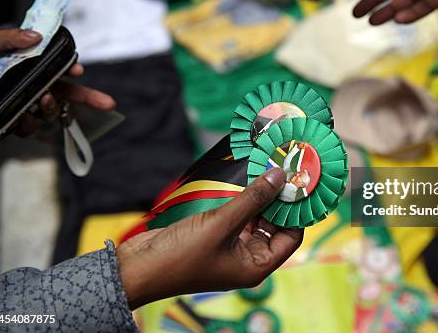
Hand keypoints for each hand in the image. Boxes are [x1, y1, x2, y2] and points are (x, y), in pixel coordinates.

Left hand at [0, 28, 115, 136]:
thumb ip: (7, 38)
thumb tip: (38, 37)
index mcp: (19, 64)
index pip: (53, 66)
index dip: (70, 70)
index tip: (79, 72)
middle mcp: (22, 85)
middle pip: (61, 92)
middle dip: (87, 98)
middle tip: (109, 104)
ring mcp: (17, 105)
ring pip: (48, 112)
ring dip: (50, 109)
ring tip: (40, 103)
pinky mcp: (7, 123)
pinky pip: (29, 128)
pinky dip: (30, 124)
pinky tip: (22, 118)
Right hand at [117, 168, 302, 308]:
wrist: (139, 267)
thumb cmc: (181, 256)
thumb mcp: (221, 224)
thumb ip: (252, 200)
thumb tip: (279, 178)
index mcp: (255, 267)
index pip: (291, 238)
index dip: (296, 212)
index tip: (299, 184)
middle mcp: (247, 259)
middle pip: (275, 227)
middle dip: (279, 201)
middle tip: (284, 170)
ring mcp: (231, 248)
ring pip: (256, 220)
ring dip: (261, 198)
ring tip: (267, 170)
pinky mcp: (215, 237)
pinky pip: (237, 217)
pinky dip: (243, 201)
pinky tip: (246, 180)